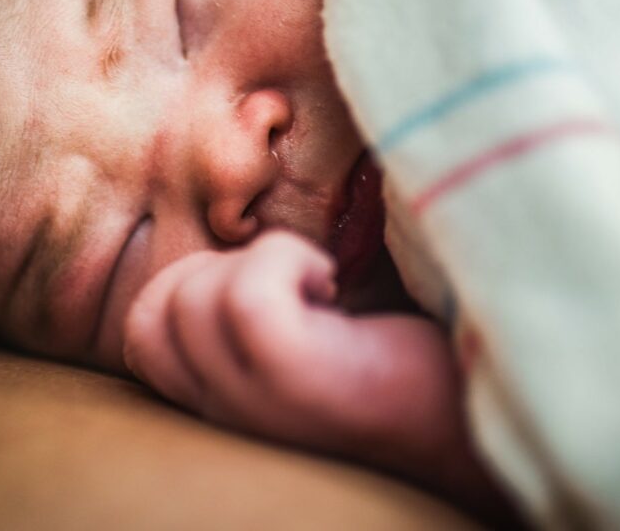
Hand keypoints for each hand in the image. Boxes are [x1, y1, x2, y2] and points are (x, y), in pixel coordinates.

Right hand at [122, 231, 515, 522]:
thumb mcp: (306, 324)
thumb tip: (243, 207)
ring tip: (321, 284)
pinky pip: (247, 301)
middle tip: (297, 284)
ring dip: (262, 261)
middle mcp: (227, 412)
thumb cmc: (401, 353)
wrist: (478, 408)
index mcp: (221, 396)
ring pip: (192, 300)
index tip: (268, 282)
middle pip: (153, 312)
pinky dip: (286, 262)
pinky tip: (333, 283)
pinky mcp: (302, 386)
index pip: (141, 332)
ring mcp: (259, 405)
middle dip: (221, 268)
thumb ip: (255, 295)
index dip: (188, 281)